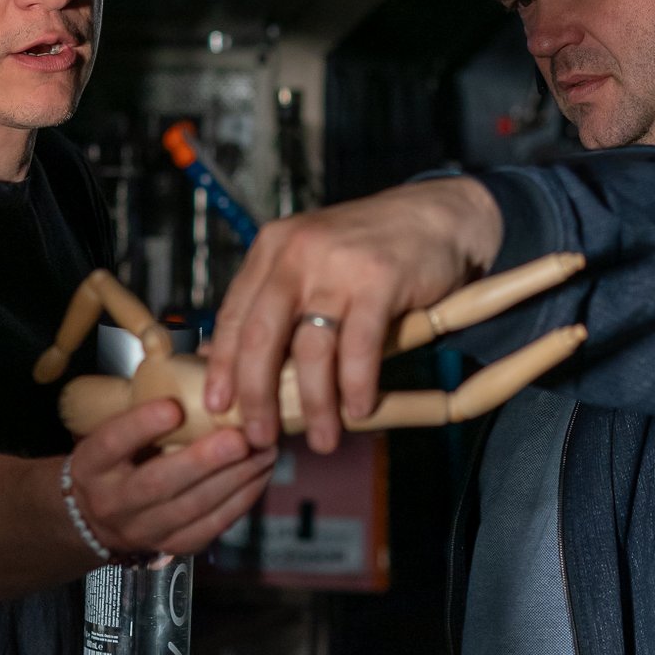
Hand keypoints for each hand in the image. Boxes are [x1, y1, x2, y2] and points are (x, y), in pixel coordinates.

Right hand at [65, 399, 275, 556]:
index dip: (141, 426)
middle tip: (240, 438)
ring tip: (264, 452)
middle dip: (203, 461)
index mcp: (91, 464)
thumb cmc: (117, 456)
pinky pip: (210, 526)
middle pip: (158, 483)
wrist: (97, 516)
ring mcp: (142, 529)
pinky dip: (240, 501)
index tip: (173, 407)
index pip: (111, 443)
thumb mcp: (113, 426)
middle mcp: (112, 501)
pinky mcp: (172, 546)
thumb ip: (150, 396)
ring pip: (191, 508)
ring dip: (234, 479)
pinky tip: (260, 475)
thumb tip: (206, 355)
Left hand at [204, 179, 503, 452]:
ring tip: (323, 438)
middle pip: (262, 337)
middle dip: (258, 396)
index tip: (218, 407)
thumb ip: (277, 300)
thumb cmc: (369, 249)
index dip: (223, 367)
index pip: (234, 315)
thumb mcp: (312, 260)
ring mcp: (338, 265)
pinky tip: (360, 410)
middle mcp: (298, 252)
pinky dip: (358, 386)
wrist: (436, 216)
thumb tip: (233, 362)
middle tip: (260, 436)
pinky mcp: (379, 279)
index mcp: (273, 248)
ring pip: (312, 350)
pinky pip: (359, 348)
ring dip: (316, 404)